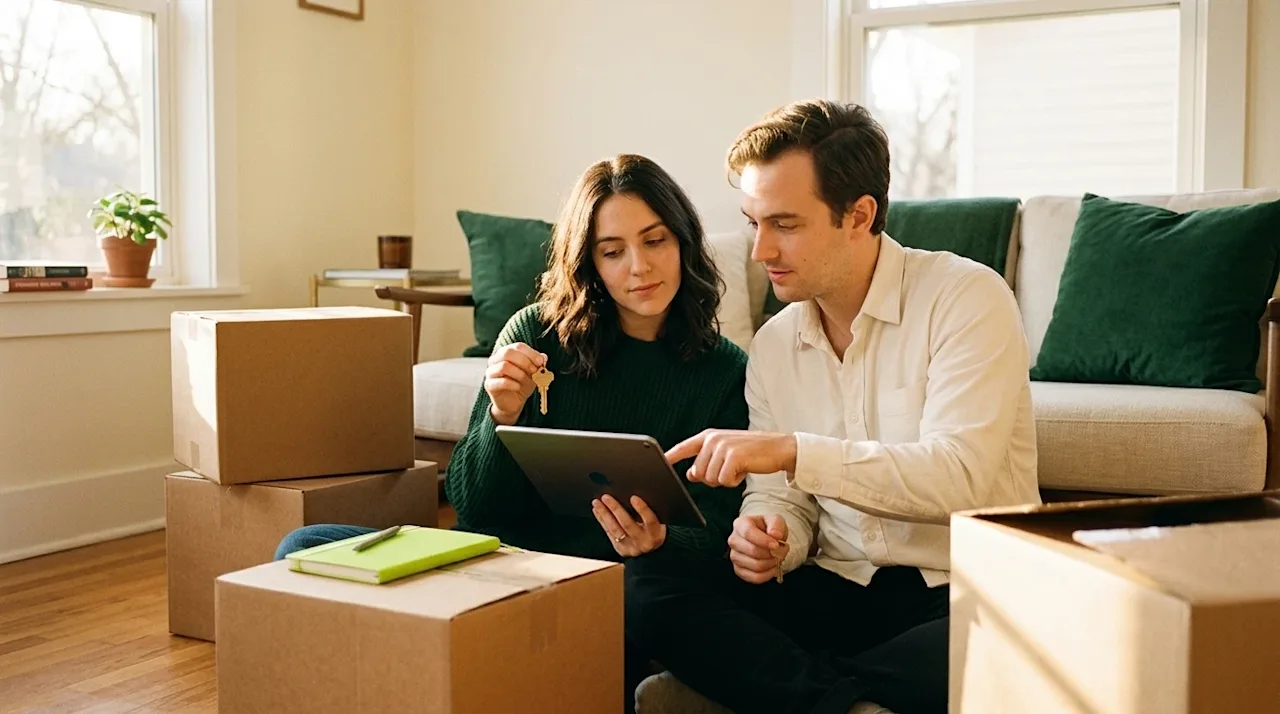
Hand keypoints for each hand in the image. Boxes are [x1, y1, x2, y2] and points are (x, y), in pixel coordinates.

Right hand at [484, 342, 546, 424]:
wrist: (513, 402)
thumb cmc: (521, 384)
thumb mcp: (533, 373)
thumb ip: (538, 364)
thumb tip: (544, 357)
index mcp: (506, 353)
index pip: (518, 346)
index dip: (531, 353)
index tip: (541, 362)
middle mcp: (496, 360)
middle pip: (508, 353)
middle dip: (524, 362)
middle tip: (534, 371)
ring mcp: (491, 372)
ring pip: (504, 366)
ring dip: (519, 374)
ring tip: (526, 380)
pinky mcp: (489, 385)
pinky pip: (501, 382)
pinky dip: (513, 384)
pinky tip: (518, 387)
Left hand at [592, 495, 666, 556]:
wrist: (651, 553)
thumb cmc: (654, 532)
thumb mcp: (658, 523)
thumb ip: (648, 513)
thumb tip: (634, 495)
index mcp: (655, 533)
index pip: (650, 520)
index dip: (642, 509)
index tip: (633, 497)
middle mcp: (643, 541)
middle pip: (628, 524)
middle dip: (615, 509)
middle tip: (606, 497)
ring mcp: (631, 547)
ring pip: (615, 529)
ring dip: (604, 514)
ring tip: (597, 503)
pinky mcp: (621, 549)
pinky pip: (609, 533)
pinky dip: (602, 521)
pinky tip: (597, 511)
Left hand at [665, 429, 797, 487]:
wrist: (779, 448)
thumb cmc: (752, 453)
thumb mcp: (726, 454)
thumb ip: (706, 461)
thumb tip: (690, 474)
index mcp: (708, 437)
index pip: (683, 448)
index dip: (670, 457)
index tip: (657, 463)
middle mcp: (713, 439)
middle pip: (698, 473)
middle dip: (713, 479)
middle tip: (730, 470)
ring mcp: (723, 447)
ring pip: (710, 479)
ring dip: (725, 480)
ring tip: (738, 468)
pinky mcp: (734, 456)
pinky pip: (724, 481)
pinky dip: (734, 482)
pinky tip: (744, 471)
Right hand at [728, 514, 789, 583]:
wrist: (766, 538)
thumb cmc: (769, 528)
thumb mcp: (776, 520)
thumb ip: (776, 524)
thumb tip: (775, 534)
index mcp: (740, 524)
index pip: (748, 533)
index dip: (764, 541)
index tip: (776, 545)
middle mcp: (734, 540)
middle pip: (753, 551)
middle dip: (771, 553)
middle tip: (782, 551)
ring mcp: (734, 556)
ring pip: (755, 566)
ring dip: (771, 563)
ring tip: (777, 557)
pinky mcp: (738, 570)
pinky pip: (755, 577)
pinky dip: (768, 574)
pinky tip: (773, 567)